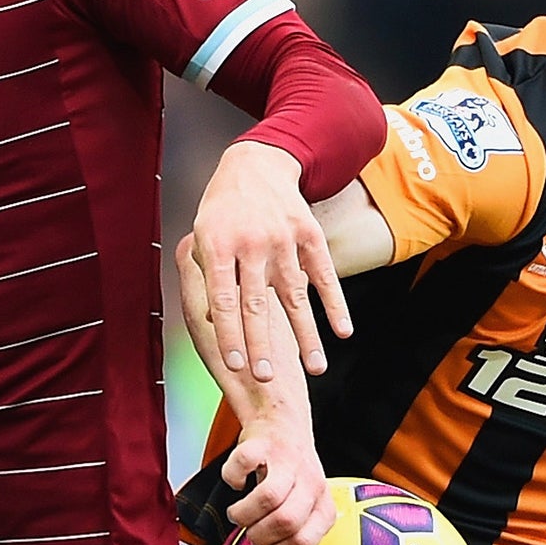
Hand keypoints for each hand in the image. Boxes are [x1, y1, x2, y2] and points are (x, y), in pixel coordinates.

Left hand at [191, 141, 349, 381]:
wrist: (254, 165)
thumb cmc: (221, 211)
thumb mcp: (202, 236)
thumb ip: (204, 275)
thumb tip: (210, 318)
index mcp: (218, 246)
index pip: (223, 301)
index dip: (229, 335)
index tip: (235, 367)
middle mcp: (252, 243)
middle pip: (257, 305)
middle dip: (262, 345)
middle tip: (266, 379)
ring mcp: (284, 239)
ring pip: (295, 297)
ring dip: (306, 336)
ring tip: (315, 369)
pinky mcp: (310, 236)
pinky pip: (325, 275)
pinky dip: (335, 305)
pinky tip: (343, 332)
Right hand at [222, 416, 333, 544]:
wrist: (283, 424)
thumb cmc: (291, 472)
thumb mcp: (303, 507)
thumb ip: (297, 535)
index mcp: (322, 504)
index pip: (304, 543)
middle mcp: (310, 482)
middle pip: (285, 521)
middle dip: (259, 535)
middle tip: (250, 531)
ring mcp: (287, 461)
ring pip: (267, 498)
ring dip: (244, 514)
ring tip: (238, 513)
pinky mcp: (262, 443)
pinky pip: (242, 465)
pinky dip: (232, 478)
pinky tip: (236, 482)